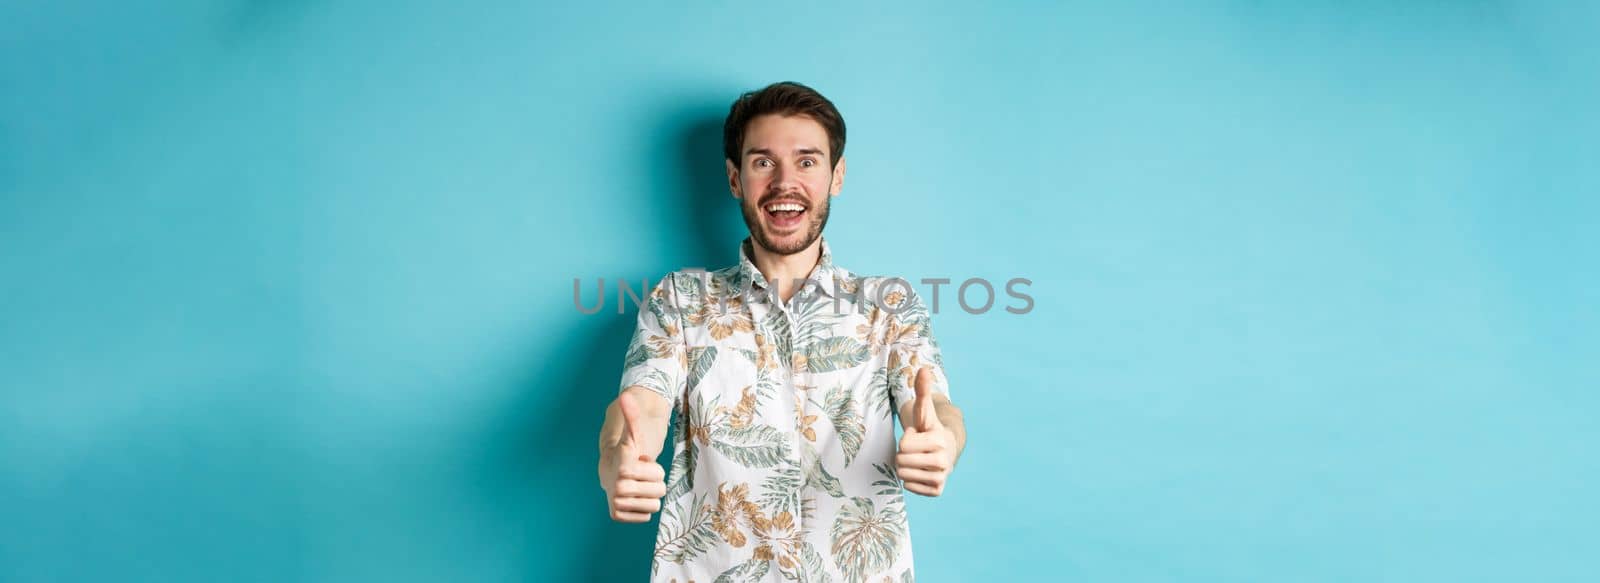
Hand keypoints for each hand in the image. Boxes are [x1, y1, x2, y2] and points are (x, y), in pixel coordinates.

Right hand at [599, 392, 666, 521]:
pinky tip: (635, 497)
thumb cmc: (628, 451)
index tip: (641, 461)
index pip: (656, 474)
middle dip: (654, 481)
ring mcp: (616, 502)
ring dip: (650, 494)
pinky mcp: (616, 516)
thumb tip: (625, 395)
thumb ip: (633, 415)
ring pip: (655, 504)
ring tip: (639, 485)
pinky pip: (647, 516)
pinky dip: (644, 508)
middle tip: (641, 475)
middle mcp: (616, 487)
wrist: (610, 470)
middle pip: (660, 490)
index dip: (653, 468)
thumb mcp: (635, 433)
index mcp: (622, 467)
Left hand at [896, 367, 957, 496]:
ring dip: (906, 467)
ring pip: (903, 475)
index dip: (906, 439)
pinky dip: (911, 480)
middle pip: (900, 462)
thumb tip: (922, 368)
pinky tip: (921, 471)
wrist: (947, 449)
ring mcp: (941, 477)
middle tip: (916, 450)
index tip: (918, 436)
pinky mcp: (937, 491)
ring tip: (918, 459)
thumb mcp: (924, 410)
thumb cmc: (930, 428)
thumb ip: (922, 391)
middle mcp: (943, 461)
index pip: (903, 445)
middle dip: (903, 454)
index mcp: (938, 440)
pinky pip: (909, 487)